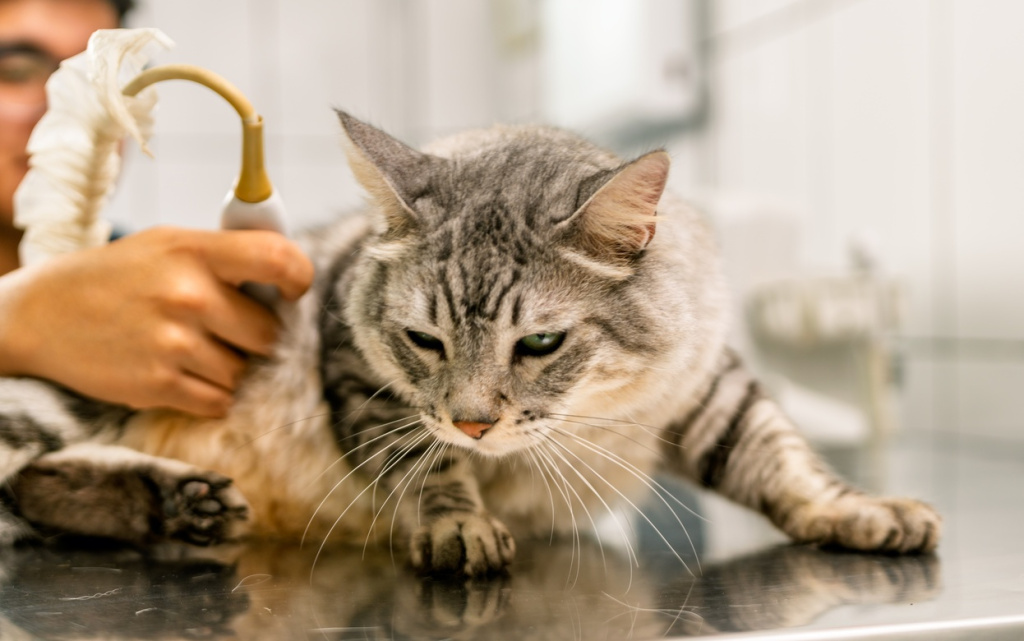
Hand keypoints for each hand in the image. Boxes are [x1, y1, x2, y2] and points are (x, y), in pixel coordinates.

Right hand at [0, 226, 313, 416]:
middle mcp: (188, 295)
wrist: (40, 315)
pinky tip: (178, 372)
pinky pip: (219, 401)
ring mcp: (174, 343)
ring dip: (226, 367)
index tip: (291, 293)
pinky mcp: (159, 385)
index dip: (299, 278)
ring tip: (186, 348)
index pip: (279, 259)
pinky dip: (207, 394)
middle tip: (219, 328)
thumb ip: (226, 257)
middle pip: (268, 332)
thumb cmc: (119, 277)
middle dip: (252, 335)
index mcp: (194, 250)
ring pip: (243, 371)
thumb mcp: (168, 244)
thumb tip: (290, 278)